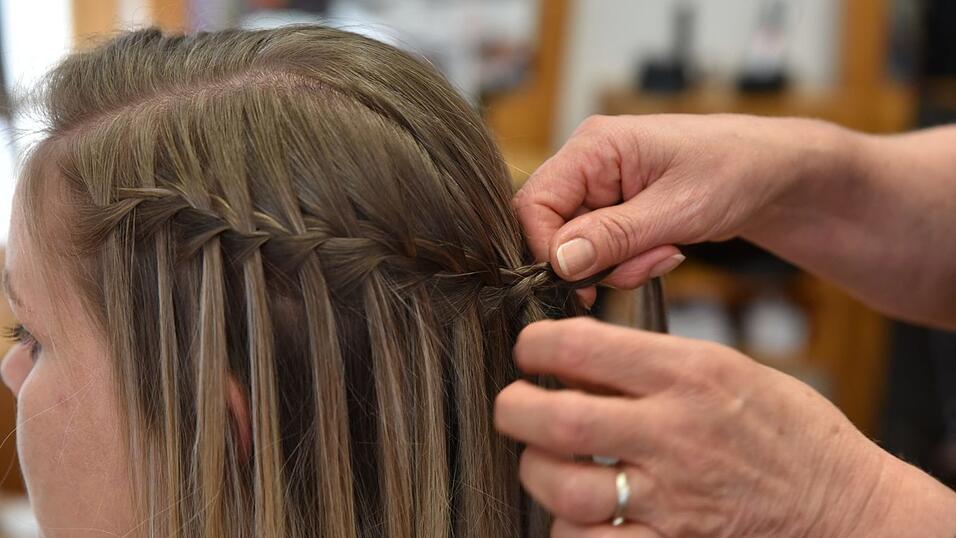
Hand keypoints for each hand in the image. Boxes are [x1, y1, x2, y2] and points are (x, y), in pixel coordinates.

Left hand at [495, 318, 908, 536]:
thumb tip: (578, 358)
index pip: (584, 347)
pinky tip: (576, 511)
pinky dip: (571, 527)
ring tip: (541, 460)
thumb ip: (656, 361)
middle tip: (511, 406)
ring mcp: (674, 496)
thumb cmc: (788, 430)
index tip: (528, 350)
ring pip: (566, 488)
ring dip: (537, 471)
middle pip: (560, 420)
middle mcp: (676, 433)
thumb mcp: (729, 369)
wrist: (844, 506)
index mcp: (689, 374)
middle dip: (515, 409)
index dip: (536, 344)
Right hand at [513, 114, 840, 287]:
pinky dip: (628, 262)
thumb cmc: (737, 171)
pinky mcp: (615, 208)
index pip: (534, 203)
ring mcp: (601, 186)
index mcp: (594, 146)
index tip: (583, 282)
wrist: (777, 174)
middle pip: (552, 227)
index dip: (548, 249)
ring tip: (666, 254)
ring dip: (617, 265)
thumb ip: (614, 236)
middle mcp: (589, 162)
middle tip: (645, 265)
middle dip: (594, 260)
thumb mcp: (678, 209)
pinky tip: (665, 250)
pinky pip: (600, 247)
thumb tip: (560, 262)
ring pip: (576, 245)